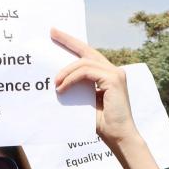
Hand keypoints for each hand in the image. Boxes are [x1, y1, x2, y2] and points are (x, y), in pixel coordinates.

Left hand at [52, 28, 138, 146]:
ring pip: (84, 63)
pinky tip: (62, 89)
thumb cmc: (101, 124)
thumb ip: (76, 90)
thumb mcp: (83, 103)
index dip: (72, 43)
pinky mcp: (114, 79)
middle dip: (68, 40)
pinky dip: (72, 79)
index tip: (56, 34)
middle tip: (51, 32)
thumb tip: (55, 83)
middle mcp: (112, 70)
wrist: (117, 136)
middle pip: (86, 50)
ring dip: (65, 72)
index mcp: (105, 75)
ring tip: (54, 84)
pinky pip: (87, 72)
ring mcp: (115, 73)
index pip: (87, 55)